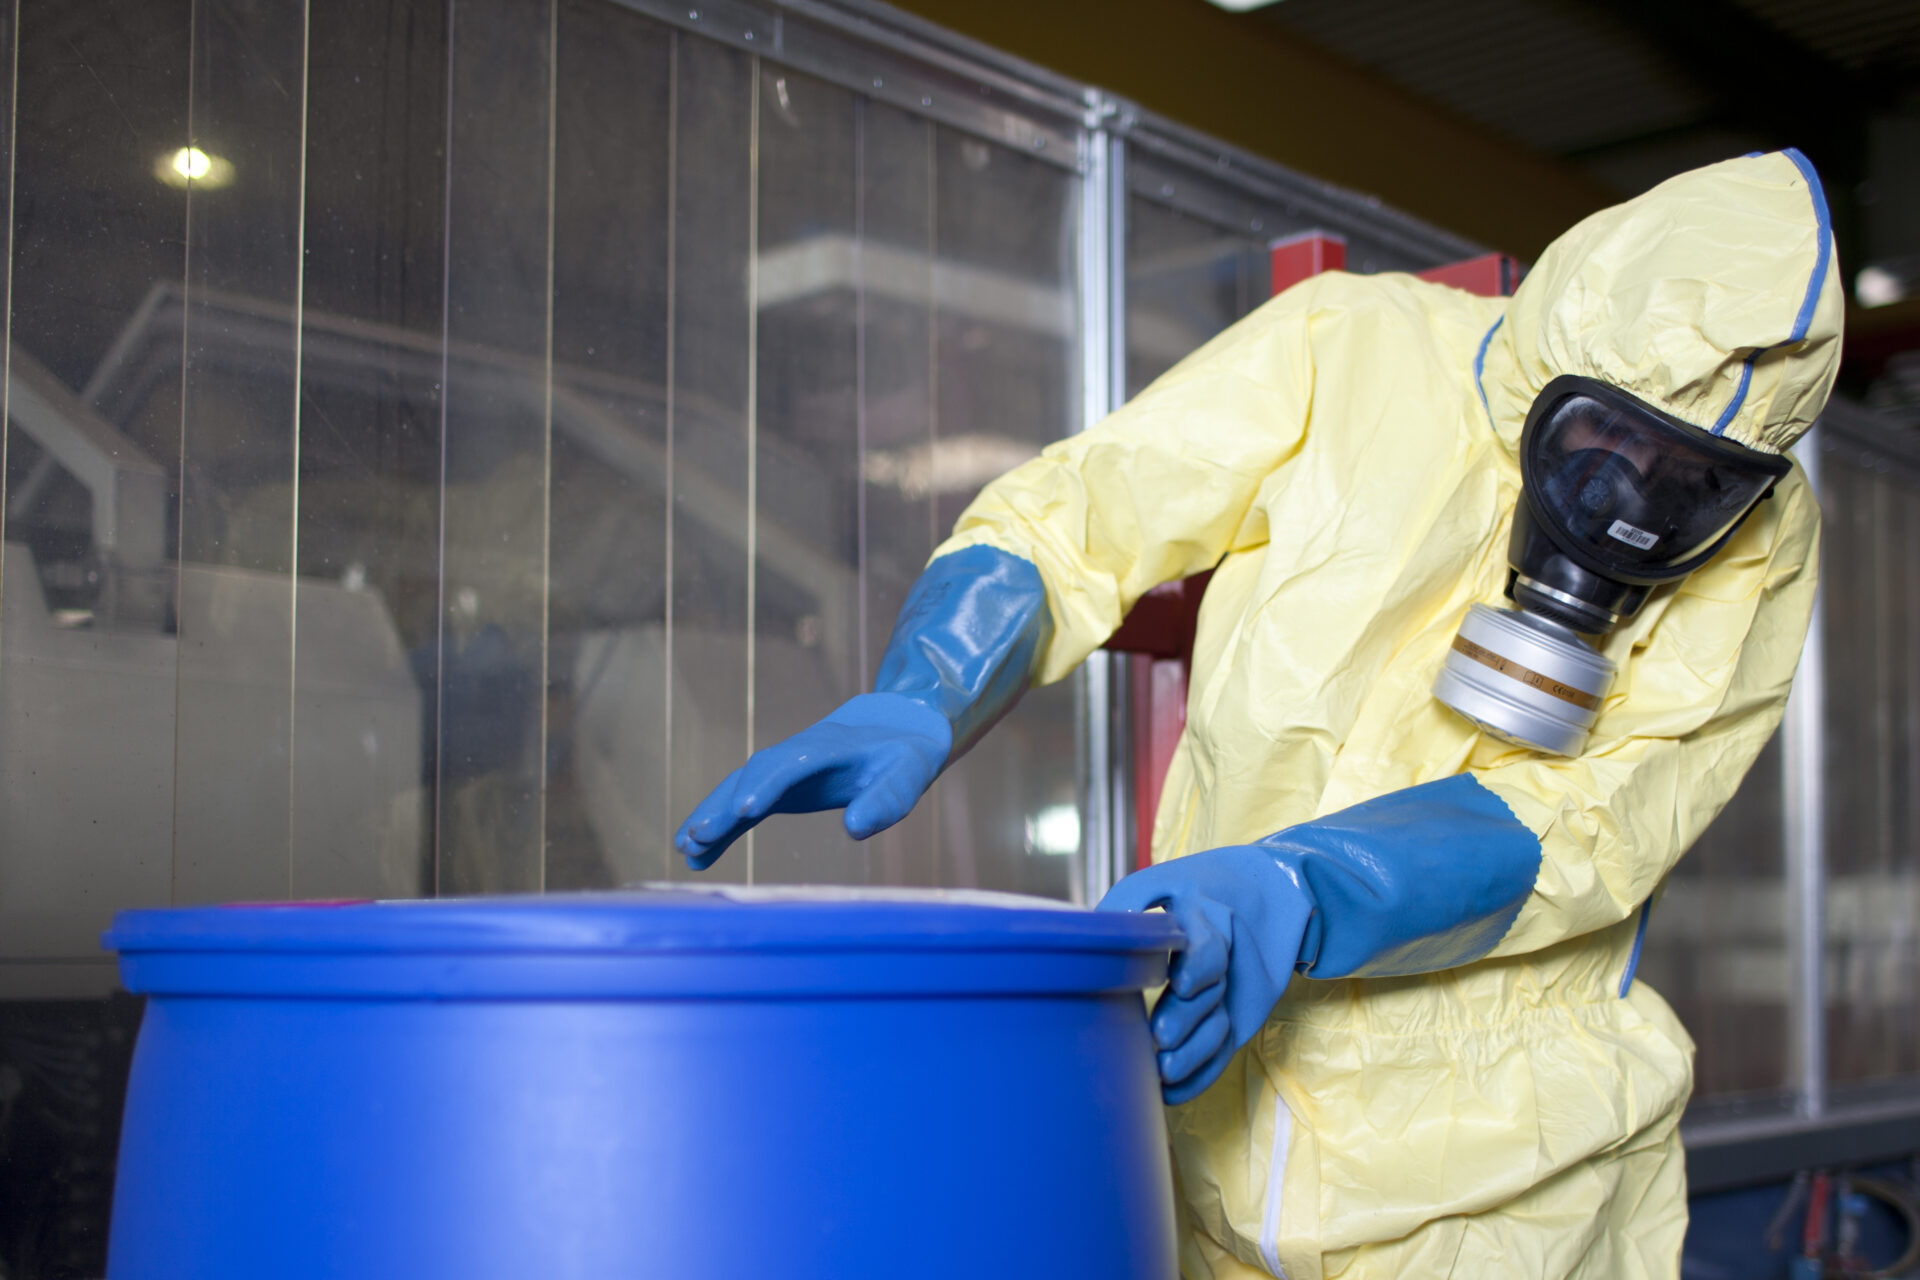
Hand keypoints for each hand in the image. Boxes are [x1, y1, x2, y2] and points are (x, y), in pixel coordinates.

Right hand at [674, 693, 951, 870]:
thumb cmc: (906, 754)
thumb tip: (855, 829)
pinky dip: (720, 827)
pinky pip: (743, 806)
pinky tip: (696, 856)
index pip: (790, 764)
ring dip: (711, 816)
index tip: (745, 811)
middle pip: (752, 776)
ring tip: (684, 849)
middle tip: (697, 837)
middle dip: (724, 805)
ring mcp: (784, 770)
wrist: (897, 728)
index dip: (766, 786)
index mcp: (829, 748)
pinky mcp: (779, 788)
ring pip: (738, 788)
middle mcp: (797, 755)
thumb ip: (887, 801)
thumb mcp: (910, 775)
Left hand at [1098, 848, 1312, 1103]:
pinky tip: (1172, 1094)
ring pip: (1220, 1027)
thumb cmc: (1198, 887)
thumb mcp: (1167, 880)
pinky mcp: (1239, 1015)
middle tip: (1159, 1036)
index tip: (1181, 983)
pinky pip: (1224, 1050)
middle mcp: (1225, 959)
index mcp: (1207, 920)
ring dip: (1193, 1053)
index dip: (1198, 968)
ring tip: (1163, 1072)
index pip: (1209, 948)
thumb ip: (1131, 899)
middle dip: (1186, 1017)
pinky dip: (1200, 1075)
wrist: (1269, 894)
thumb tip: (1090, 927)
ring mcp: (1234, 991)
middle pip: (1211, 994)